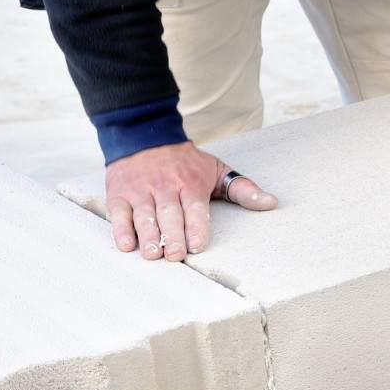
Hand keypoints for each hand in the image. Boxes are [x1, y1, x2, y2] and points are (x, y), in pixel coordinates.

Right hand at [104, 142, 276, 260]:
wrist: (143, 135)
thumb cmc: (186, 162)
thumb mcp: (217, 170)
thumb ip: (243, 190)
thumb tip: (271, 203)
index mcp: (191, 184)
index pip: (195, 208)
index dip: (196, 226)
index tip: (197, 245)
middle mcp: (165, 187)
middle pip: (169, 214)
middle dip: (172, 235)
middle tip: (175, 255)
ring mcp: (140, 191)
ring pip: (144, 215)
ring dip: (147, 236)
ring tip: (153, 255)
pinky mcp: (119, 193)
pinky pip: (118, 213)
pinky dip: (121, 229)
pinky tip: (126, 245)